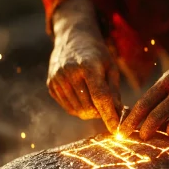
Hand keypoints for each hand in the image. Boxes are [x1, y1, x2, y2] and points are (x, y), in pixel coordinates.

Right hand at [47, 0, 120, 132]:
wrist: (72, 38)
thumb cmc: (97, 54)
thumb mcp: (111, 67)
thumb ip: (114, 92)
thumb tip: (117, 115)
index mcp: (88, 66)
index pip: (100, 97)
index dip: (109, 116)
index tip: (117, 130)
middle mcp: (69, 72)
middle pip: (88, 107)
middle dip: (101, 113)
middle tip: (107, 107)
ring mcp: (57, 79)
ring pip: (77, 111)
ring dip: (90, 112)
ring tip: (96, 100)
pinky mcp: (51, 85)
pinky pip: (68, 108)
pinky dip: (79, 108)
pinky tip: (83, 95)